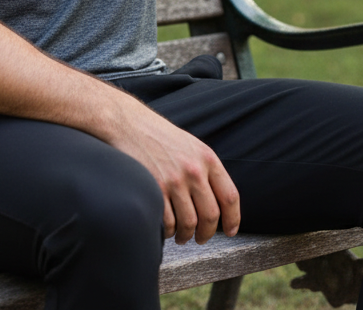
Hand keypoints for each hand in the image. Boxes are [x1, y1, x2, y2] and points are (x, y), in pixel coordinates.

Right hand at [108, 96, 240, 244]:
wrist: (130, 124)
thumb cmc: (160, 136)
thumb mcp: (191, 146)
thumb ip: (206, 170)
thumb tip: (218, 203)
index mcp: (207, 158)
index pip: (229, 196)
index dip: (233, 219)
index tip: (229, 231)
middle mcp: (193, 170)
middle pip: (210, 215)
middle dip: (207, 233)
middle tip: (201, 238)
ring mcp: (173, 180)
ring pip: (189, 223)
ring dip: (186, 235)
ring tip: (181, 236)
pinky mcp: (154, 188)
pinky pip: (168, 222)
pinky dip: (169, 231)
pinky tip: (166, 228)